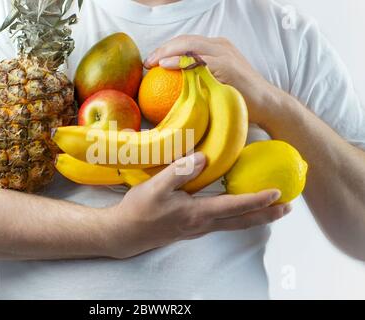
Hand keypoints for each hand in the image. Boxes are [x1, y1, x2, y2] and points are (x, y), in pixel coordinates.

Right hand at [106, 152, 291, 258]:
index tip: (278, 194)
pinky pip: (223, 224)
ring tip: (271, 210)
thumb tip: (203, 158)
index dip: (257, 200)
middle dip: (266, 215)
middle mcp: (203, 224)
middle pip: (241, 221)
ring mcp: (198, 229)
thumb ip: (180, 171)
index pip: (235, 206)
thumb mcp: (155, 187)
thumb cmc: (139, 210)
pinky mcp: (192, 229)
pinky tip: (238, 211)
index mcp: (197, 213)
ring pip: (234, 225)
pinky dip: (238, 218)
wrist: (125, 233)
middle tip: (288, 209)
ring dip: (255, 217)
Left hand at [144, 35, 281, 126]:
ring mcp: (224, 54)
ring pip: (190, 45)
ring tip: (153, 62)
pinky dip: (180, 61)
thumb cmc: (240, 99)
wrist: (267, 105)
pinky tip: (166, 66)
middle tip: (147, 62)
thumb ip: (200, 79)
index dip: (167, 49)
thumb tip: (176, 88)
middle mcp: (220, 47)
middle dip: (163, 48)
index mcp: (217, 49)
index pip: (187, 43)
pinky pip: (199, 60)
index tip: (152, 62)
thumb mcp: (216, 85)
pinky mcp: (227, 65)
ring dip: (167, 51)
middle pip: (185, 40)